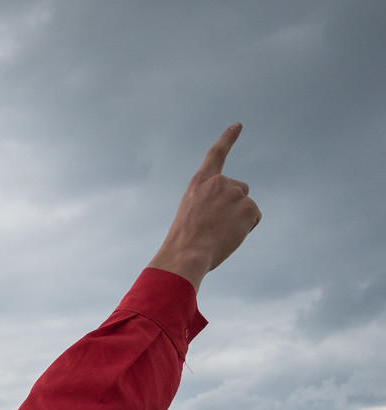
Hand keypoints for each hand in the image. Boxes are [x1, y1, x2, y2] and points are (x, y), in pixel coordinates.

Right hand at [147, 123, 261, 290]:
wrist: (187, 253)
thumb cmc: (186, 240)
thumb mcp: (191, 212)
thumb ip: (211, 201)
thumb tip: (237, 209)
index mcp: (200, 182)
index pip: (216, 154)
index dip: (228, 139)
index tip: (238, 125)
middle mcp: (219, 183)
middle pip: (240, 190)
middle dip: (235, 205)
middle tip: (216, 225)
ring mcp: (235, 193)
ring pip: (247, 206)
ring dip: (239, 220)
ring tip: (219, 233)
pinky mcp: (248, 207)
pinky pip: (254, 218)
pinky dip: (246, 228)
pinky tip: (229, 235)